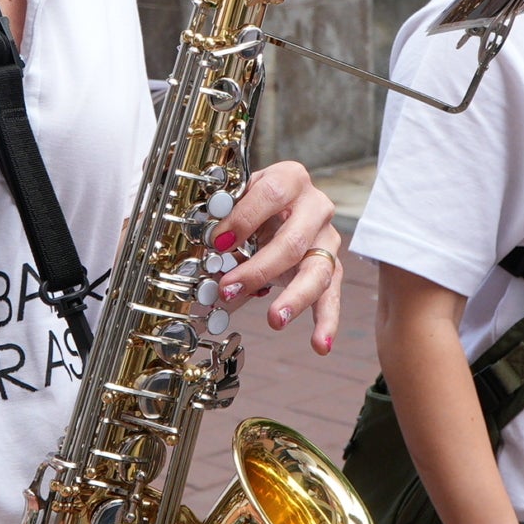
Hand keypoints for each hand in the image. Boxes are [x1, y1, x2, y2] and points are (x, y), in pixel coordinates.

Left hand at [202, 160, 342, 353]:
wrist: (277, 206)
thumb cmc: (252, 204)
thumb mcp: (233, 204)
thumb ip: (216, 228)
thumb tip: (190, 269)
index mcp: (288, 179)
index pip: (271, 194)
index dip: (244, 218)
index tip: (218, 242)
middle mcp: (315, 206)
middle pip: (294, 239)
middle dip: (260, 268)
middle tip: (230, 290)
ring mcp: (327, 239)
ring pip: (318, 270)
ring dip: (294, 298)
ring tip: (274, 320)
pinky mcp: (332, 266)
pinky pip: (332, 295)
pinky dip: (326, 321)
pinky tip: (320, 344)